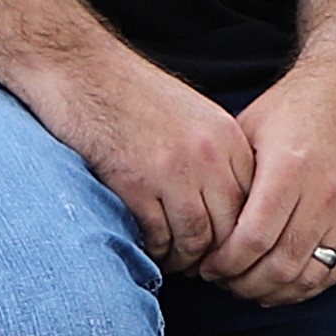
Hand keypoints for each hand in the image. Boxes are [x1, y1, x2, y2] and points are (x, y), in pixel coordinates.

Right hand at [47, 47, 260, 274]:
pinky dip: (155, 249)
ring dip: (184, 258)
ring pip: (197, 240)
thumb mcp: (193, 115)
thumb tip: (226, 205)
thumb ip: (216, 154)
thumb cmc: (132, 93)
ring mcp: (175, 171)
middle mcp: (209, 155)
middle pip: (230, 227)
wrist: (84, 70)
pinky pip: (159, 237)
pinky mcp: (138, 184)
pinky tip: (147, 245)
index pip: (251, 203)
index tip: (222, 247)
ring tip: (172, 259)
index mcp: (228, 137)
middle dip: (215, 255)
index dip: (238, 234)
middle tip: (200, 266)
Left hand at [205, 46, 335, 304]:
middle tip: (222, 281)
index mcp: (288, 169)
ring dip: (272, 292)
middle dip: (243, 283)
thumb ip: (231, 176)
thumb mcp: (250, 127)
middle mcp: (322, 195)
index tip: (208, 267)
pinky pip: (333, 272)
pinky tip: (280, 286)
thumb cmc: (295, 105)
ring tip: (247, 287)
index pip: (253, 239)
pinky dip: (304, 288)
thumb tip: (202, 221)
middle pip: (279, 265)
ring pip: (307, 277)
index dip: (225, 263)